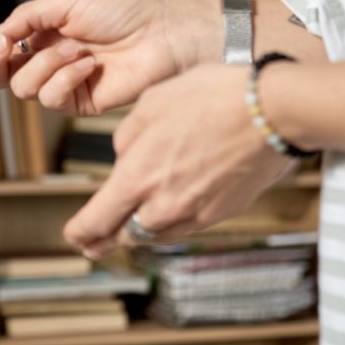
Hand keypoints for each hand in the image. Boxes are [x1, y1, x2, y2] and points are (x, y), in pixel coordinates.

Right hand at [0, 0, 221, 114]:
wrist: (162, 34)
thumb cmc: (124, 10)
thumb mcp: (68, 2)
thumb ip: (27, 18)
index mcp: (44, 34)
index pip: (1, 52)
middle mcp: (48, 60)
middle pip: (2, 75)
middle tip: (1, 48)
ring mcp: (63, 83)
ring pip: (23, 87)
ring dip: (45, 64)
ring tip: (77, 49)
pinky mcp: (78, 103)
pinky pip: (50, 98)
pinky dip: (65, 78)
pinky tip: (89, 65)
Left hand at [64, 62, 295, 257]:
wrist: (273, 111)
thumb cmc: (211, 97)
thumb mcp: (150, 105)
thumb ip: (126, 139)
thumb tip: (123, 158)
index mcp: (137, 177)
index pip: (96, 221)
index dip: (79, 232)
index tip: (72, 235)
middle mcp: (163, 205)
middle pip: (122, 237)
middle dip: (101, 242)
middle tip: (89, 247)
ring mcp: (194, 213)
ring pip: (153, 236)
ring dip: (134, 237)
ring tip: (121, 237)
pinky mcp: (221, 213)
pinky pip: (183, 228)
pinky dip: (166, 229)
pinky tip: (162, 222)